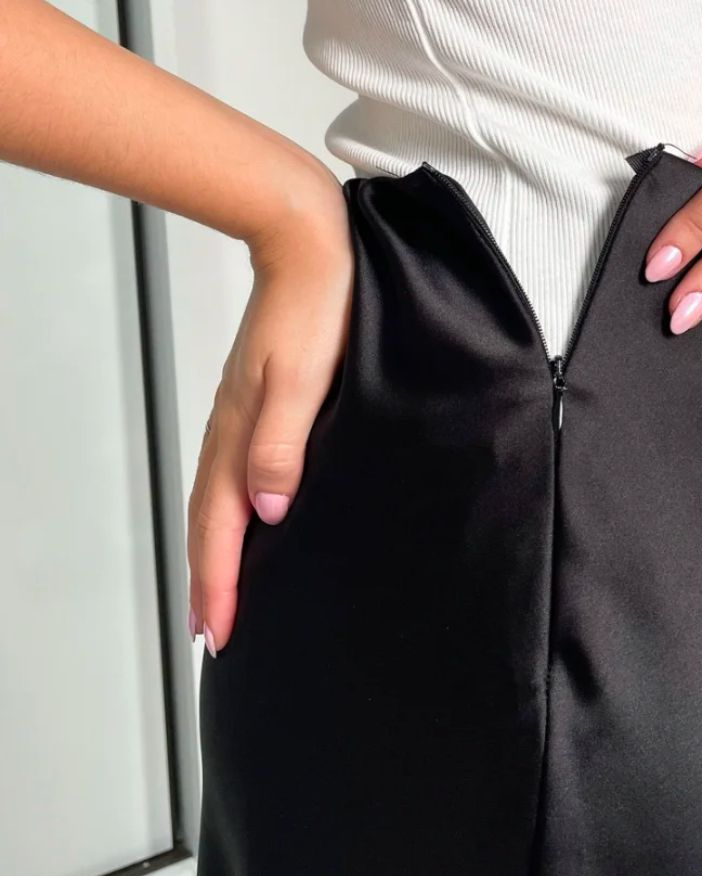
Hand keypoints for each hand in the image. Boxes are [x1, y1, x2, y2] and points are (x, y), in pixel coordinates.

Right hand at [187, 167, 353, 655]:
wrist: (309, 242)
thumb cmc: (316, 304)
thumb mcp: (304, 376)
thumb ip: (282, 444)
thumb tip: (268, 511)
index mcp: (241, 429)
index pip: (223, 523)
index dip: (220, 580)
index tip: (220, 630)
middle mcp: (234, 429)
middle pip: (211, 519)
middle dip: (211, 579)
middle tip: (214, 632)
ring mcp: (242, 415)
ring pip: (220, 499)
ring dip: (219, 551)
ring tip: (223, 592)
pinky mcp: (257, 402)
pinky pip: (235, 473)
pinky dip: (232, 512)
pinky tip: (250, 521)